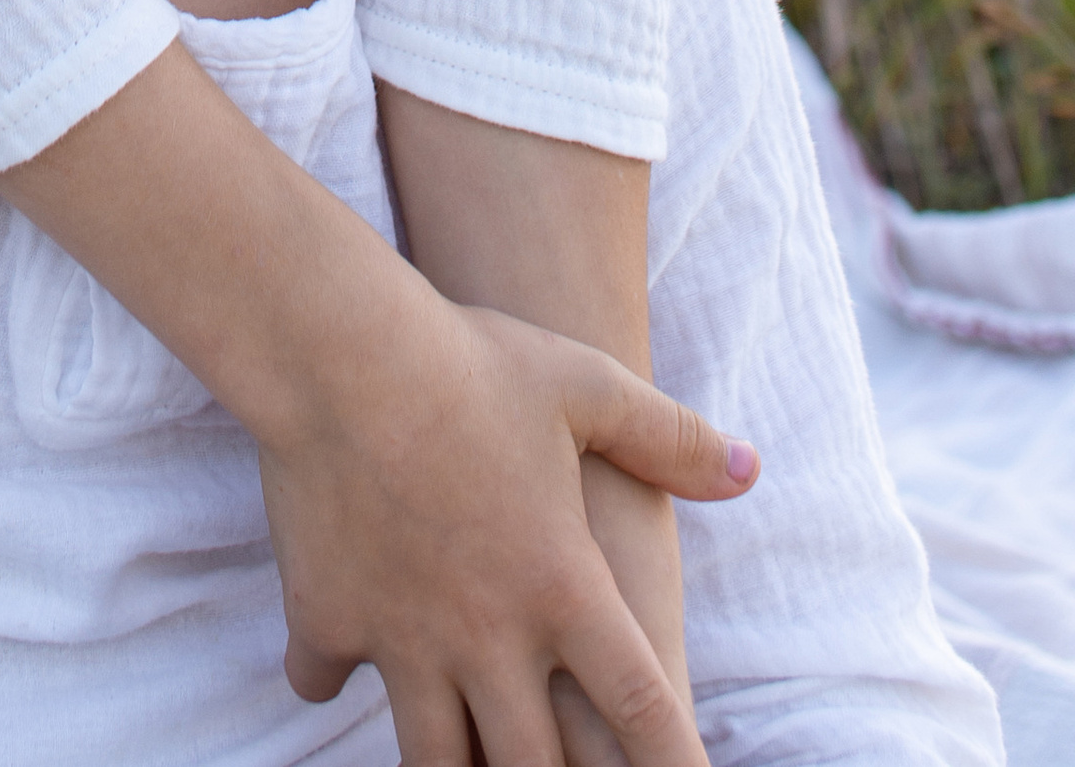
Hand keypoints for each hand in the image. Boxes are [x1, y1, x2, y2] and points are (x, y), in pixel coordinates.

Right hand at [262, 295, 754, 766]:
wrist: (339, 349)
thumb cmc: (471, 360)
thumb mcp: (586, 385)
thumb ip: (669, 438)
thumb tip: (749, 468)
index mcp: (562, 586)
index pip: (641, 709)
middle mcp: (489, 633)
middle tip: (559, 764)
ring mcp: (403, 637)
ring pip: (432, 761)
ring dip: (452, 763)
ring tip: (462, 753)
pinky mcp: (328, 621)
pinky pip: (325, 682)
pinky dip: (331, 679)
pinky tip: (333, 662)